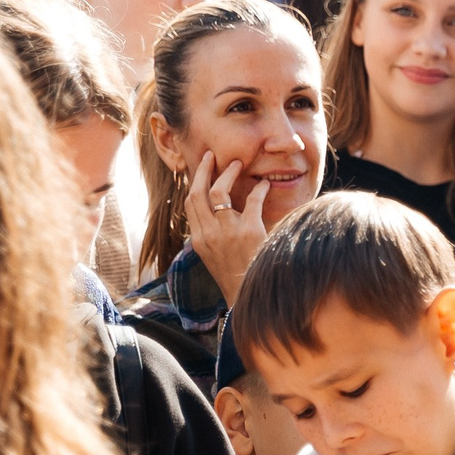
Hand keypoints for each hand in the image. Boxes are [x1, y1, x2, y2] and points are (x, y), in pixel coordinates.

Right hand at [181, 152, 269, 306]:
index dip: (195, 183)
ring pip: (220, 193)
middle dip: (205, 171)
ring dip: (228, 174)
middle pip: (198, 193)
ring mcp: (228, 232)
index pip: (190, 203)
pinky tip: (264, 185)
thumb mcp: (216, 258)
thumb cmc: (236, 277)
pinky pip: (251, 201)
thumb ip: (212, 236)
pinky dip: (258, 190)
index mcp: (198, 239)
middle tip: (213, 156)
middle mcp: (208, 233)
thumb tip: (216, 216)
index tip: (202, 169)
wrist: (249, 297)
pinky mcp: (249, 231)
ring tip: (238, 164)